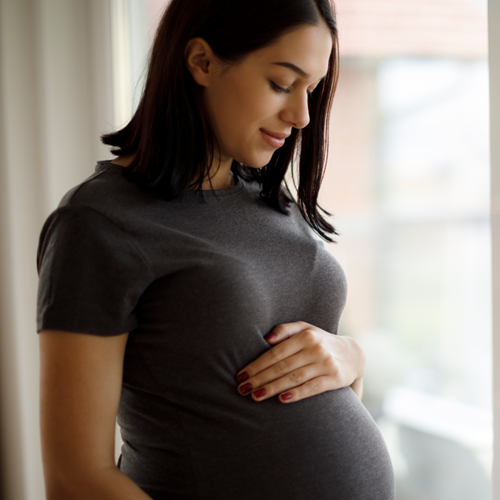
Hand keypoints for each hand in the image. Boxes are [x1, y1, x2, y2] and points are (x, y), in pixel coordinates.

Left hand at [235, 321, 364, 402]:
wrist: (354, 354)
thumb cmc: (321, 341)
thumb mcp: (306, 329)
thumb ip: (285, 330)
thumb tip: (266, 339)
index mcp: (305, 335)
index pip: (275, 352)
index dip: (256, 365)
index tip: (241, 376)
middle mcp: (315, 348)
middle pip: (281, 366)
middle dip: (259, 379)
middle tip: (242, 389)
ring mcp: (325, 363)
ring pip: (293, 378)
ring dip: (272, 388)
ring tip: (255, 396)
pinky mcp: (334, 379)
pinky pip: (312, 387)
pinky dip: (297, 393)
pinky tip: (282, 399)